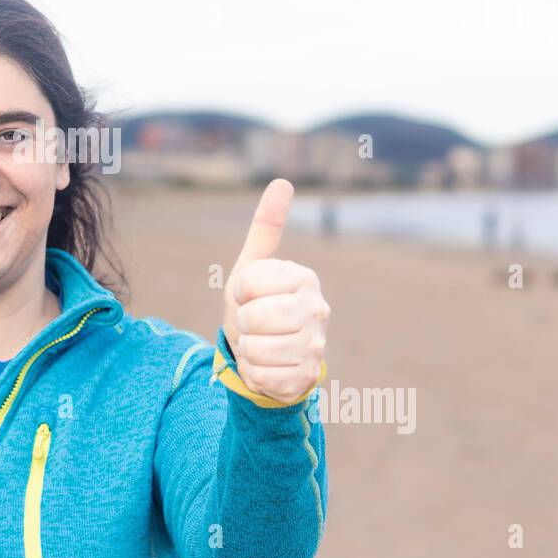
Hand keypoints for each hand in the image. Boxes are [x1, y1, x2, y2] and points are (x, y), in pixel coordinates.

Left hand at [221, 178, 329, 403]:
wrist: (266, 355)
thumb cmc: (257, 306)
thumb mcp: (252, 267)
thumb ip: (266, 227)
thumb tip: (283, 181)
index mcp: (304, 278)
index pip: (247, 282)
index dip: (239, 292)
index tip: (250, 296)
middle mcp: (318, 309)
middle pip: (253, 317)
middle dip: (243, 323)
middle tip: (255, 324)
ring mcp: (317, 345)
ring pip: (256, 349)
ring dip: (248, 350)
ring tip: (261, 344)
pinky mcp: (308, 376)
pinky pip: (262, 375)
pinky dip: (255, 373)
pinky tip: (269, 366)